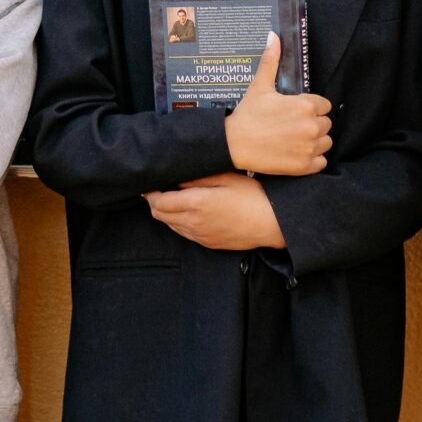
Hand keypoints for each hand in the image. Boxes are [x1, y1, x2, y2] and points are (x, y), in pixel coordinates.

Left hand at [146, 171, 285, 250]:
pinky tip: (190, 212)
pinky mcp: (209, 244)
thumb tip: (177, 178)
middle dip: (155, 203)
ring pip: (171, 226)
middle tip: (160, 190)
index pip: (159, 202)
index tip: (150, 185)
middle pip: (160, 216)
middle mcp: (193, 223)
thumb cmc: (252, 197)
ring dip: (167, 214)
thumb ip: (197, 178)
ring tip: (175, 199)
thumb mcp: (225, 178)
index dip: (150, 193)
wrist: (272, 224)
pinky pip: (185, 234)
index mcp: (195, 204)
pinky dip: (180, 223)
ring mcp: (201, 236)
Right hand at [223, 34, 331, 176]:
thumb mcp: (260, 86)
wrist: (234, 144)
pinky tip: (297, 153)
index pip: (324, 105)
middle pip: (326, 124)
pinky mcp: (304, 166)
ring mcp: (309, 147)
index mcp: (306, 105)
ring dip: (315, 142)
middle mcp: (311, 126)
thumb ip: (270, 61)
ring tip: (296, 140)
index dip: (312, 108)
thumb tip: (273, 36)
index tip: (297, 112)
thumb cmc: (247, 114)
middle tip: (294, 126)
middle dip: (313, 124)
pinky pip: (321, 162)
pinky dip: (312, 159)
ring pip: (325, 142)